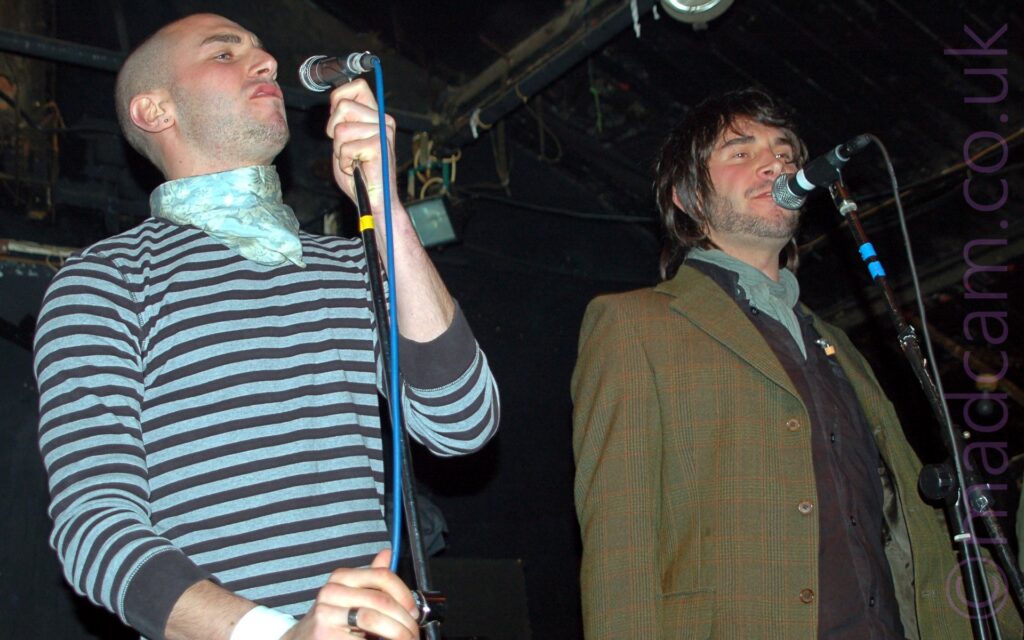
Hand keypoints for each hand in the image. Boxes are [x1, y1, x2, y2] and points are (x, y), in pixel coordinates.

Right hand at [282, 550, 418, 639]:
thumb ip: (371, 578)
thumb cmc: (330, 619)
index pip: (382, 576)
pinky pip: (362, 639)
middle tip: (413, 632)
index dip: (404, 595)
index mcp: (342, 578)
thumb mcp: (350, 594)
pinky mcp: (325, 635)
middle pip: (381, 600)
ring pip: (373, 620)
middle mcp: (331, 592)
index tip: (414, 611)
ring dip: (396, 633)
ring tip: (404, 639)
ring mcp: (326, 614)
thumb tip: (387, 553)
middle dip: (404, 619)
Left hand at [325, 78, 399, 217]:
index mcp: (376, 115)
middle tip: (344, 147)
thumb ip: (343, 120)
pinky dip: (344, 161)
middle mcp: (383, 120)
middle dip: (333, 129)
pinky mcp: (378, 146)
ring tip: (352, 160)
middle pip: (342, 106)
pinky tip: (355, 167)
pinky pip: (345, 147)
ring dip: (339, 149)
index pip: (358, 86)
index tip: (337, 118)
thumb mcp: (345, 140)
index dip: (339, 97)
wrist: (373, 199)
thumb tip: (336, 102)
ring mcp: (383, 132)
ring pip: (341, 129)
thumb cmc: (359, 173)